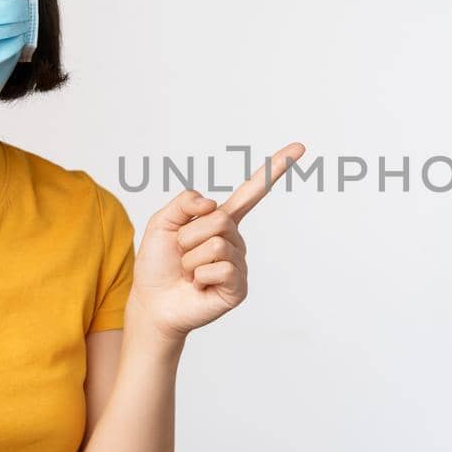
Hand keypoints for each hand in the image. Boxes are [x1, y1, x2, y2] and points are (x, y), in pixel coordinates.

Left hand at [127, 142, 305, 341]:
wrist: (152, 303)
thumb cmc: (157, 264)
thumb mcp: (161, 223)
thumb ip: (184, 202)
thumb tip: (212, 204)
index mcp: (221, 220)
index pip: (252, 192)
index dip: (275, 169)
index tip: (299, 148)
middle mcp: (235, 239)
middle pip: (218, 219)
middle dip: (188, 236)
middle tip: (181, 254)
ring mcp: (239, 264)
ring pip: (216, 245)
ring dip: (191, 259)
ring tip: (188, 272)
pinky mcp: (239, 287)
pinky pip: (220, 268)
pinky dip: (199, 277)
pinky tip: (198, 286)